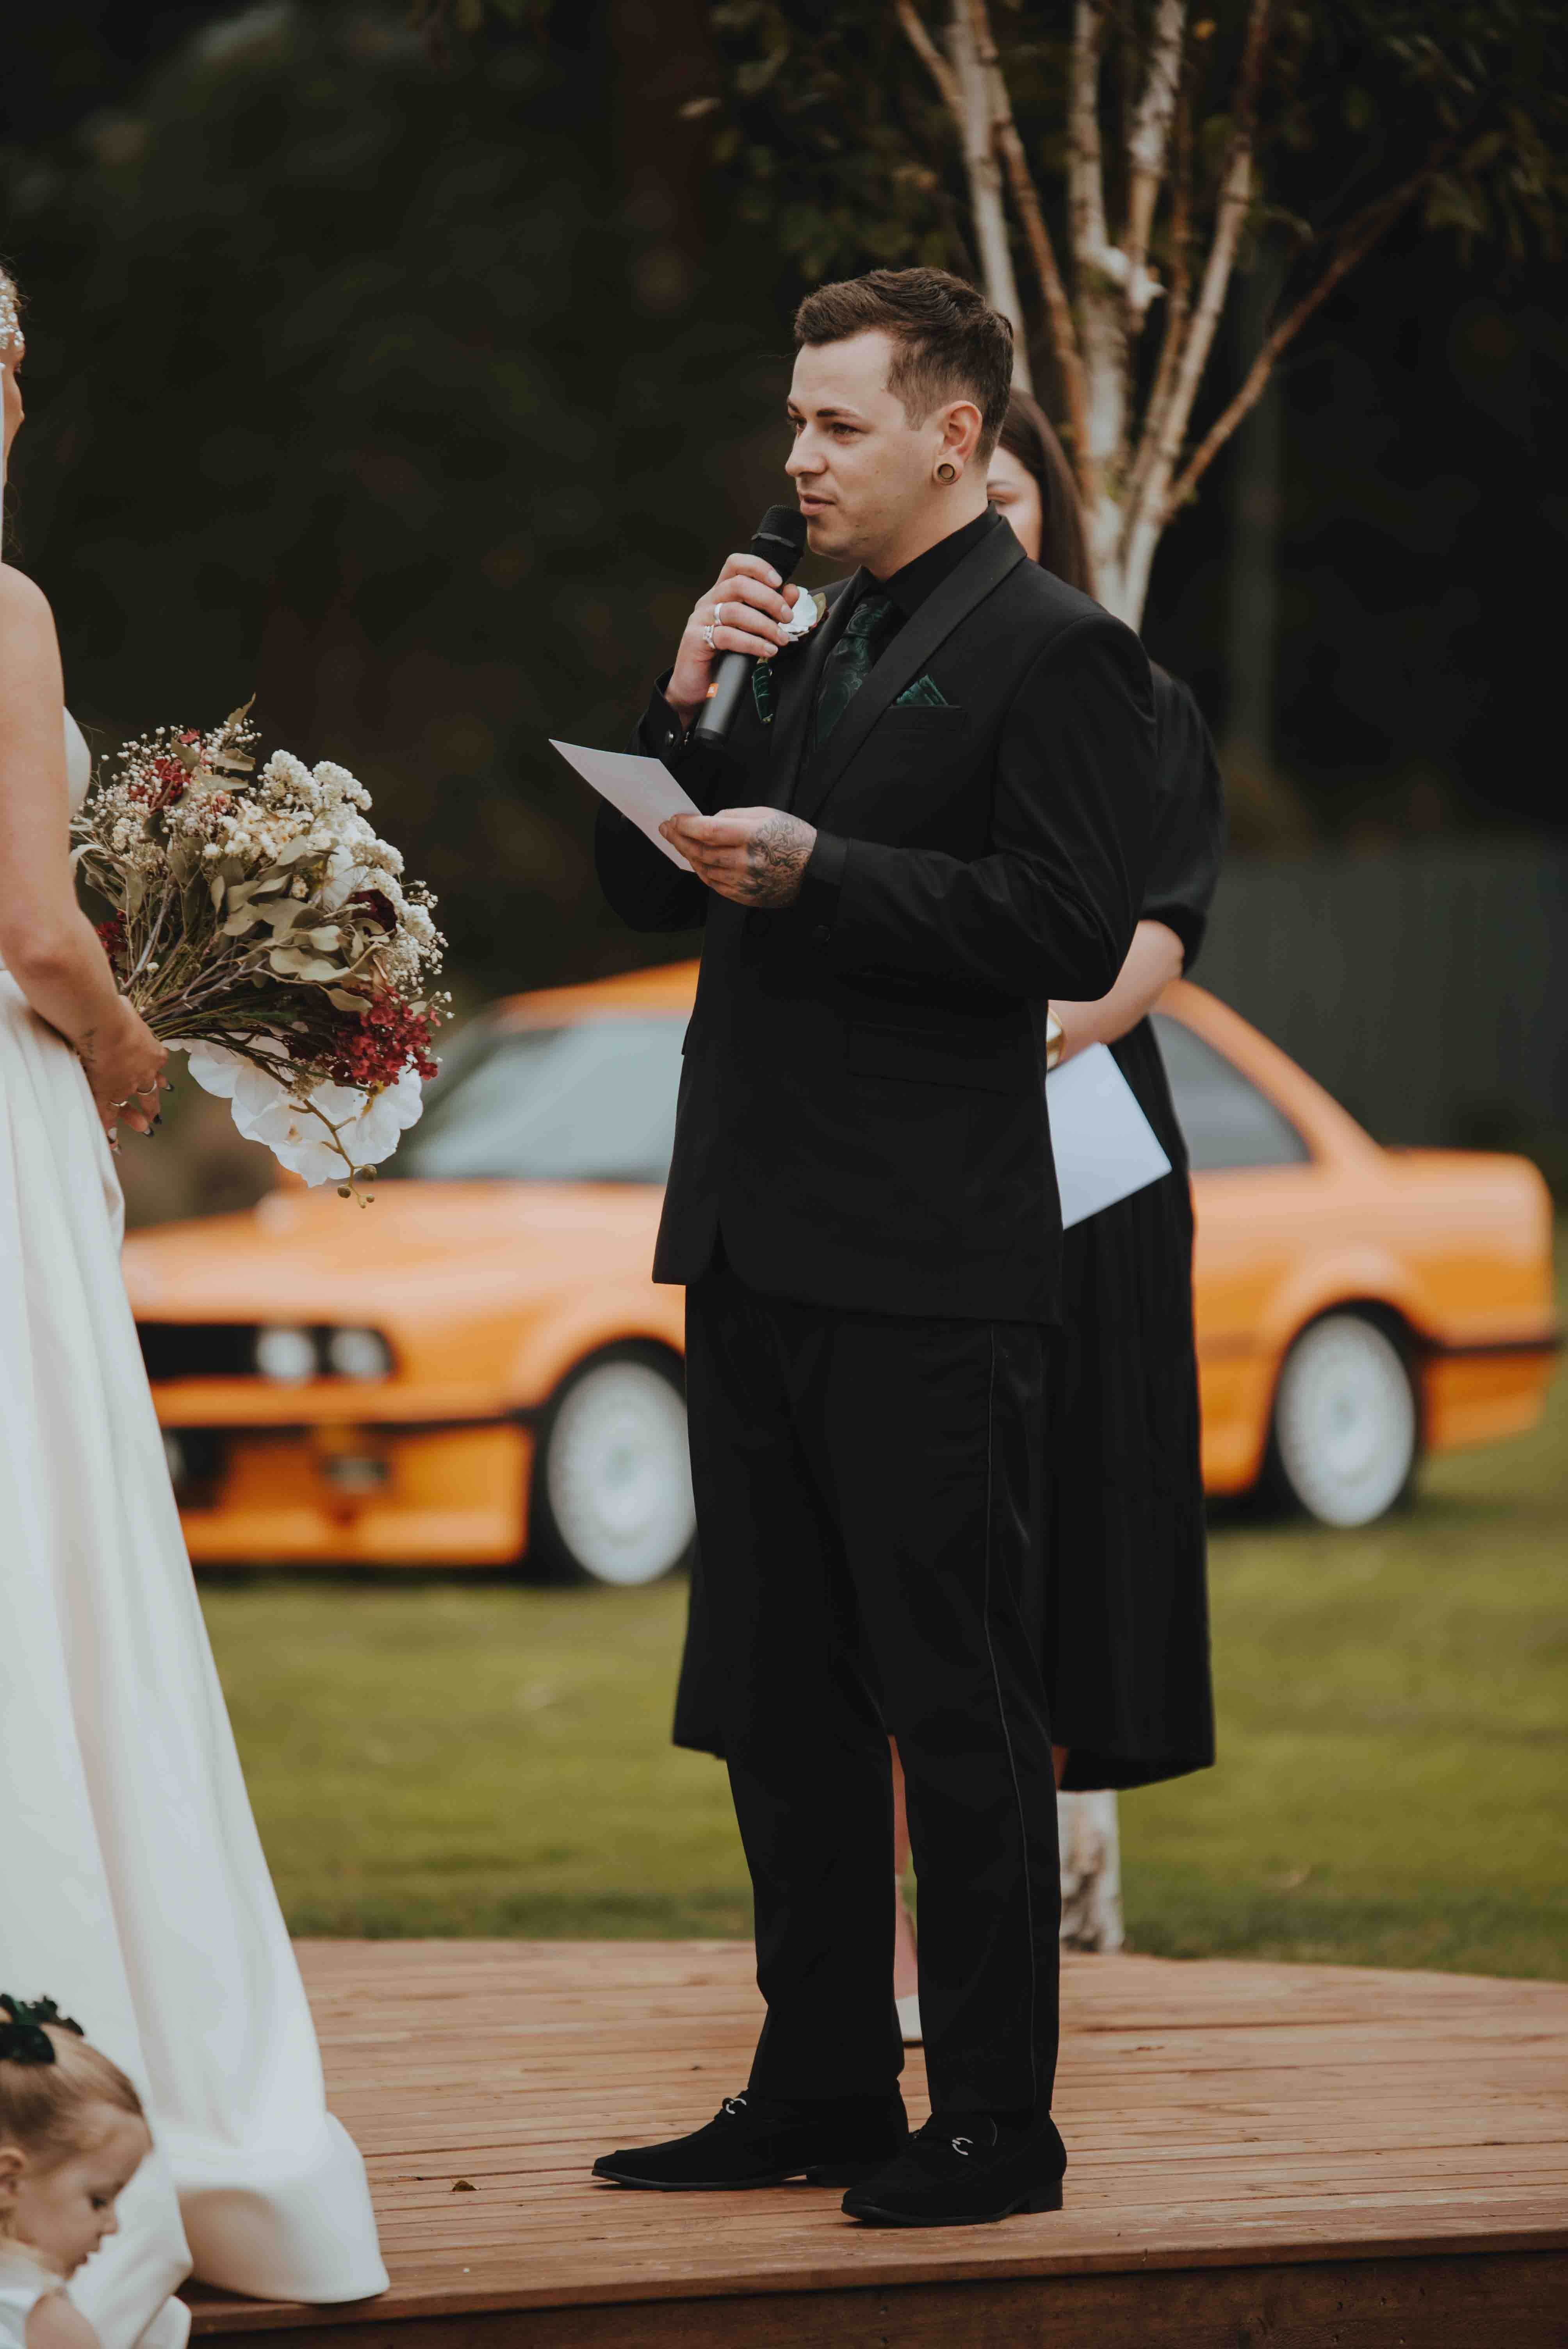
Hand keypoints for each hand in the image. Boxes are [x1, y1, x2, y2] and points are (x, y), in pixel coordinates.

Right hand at [77, 1000, 168, 1139]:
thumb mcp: (127, 1011)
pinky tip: (113, 1142)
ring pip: (131, 1107)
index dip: (158, 1077)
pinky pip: (108, 1116)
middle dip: (153, 1104)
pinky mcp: (107, 1093)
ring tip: (143, 1129)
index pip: (156, 1068)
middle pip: (150, 1092)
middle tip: (156, 1116)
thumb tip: (121, 1003)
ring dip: (135, 1118)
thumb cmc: (113, 1012)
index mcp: (152, 1053)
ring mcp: (125, 1086)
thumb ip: (126, 1013)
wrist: (104, 1025)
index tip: (163, 1084)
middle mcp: (144, 1073)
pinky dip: (109, 1129)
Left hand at [661, 807, 816, 907]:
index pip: (709, 832)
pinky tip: (697, 861)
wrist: (816, 870)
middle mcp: (747, 862)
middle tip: (667, 830)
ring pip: (704, 870)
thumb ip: (732, 816)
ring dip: (688, 855)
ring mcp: (745, 882)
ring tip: (680, 843)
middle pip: (701, 852)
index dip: (686, 826)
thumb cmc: (792, 837)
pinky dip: (702, 872)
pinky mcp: (746, 897)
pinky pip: (715, 885)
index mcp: (753, 836)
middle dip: (679, 839)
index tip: (674, 820)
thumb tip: (705, 822)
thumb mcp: (766, 814)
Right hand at [665, 553, 800, 726]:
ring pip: (735, 610)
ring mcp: (700, 619)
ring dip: (765, 624)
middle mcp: (709, 601)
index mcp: (721, 594)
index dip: (758, 567)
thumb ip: (770, 609)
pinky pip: (727, 635)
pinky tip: (767, 650)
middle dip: (769, 599)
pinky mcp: (696, 638)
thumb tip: (791, 592)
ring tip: (781, 639)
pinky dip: (752, 642)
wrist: (696, 686)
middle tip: (787, 616)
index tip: (779, 582)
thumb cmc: (723, 656)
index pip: (736, 565)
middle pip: (739, 584)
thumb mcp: (752, 629)